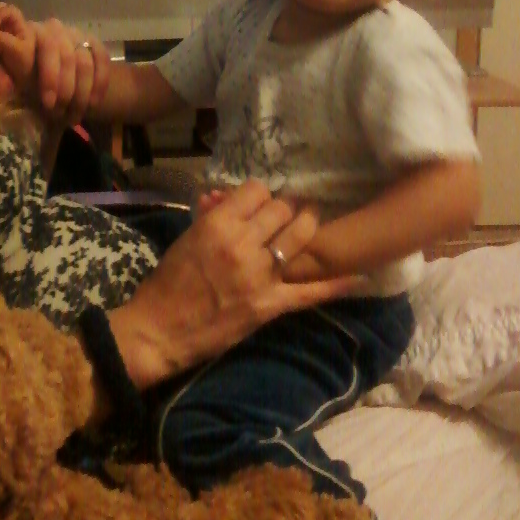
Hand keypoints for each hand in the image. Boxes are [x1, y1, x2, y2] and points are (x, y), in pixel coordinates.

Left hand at [0, 2, 110, 124]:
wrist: (64, 85)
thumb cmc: (30, 82)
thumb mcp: (11, 84)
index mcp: (24, 32)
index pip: (11, 17)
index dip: (6, 34)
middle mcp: (49, 27)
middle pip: (52, 47)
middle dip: (52, 80)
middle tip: (50, 107)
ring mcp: (74, 34)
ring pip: (79, 59)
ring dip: (76, 91)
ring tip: (70, 116)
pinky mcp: (94, 44)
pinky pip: (100, 61)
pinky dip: (98, 85)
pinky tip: (93, 105)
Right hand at [108, 180, 361, 388]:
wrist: (161, 329)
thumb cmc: (168, 282)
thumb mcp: (187, 238)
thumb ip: (214, 217)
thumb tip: (230, 199)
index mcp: (217, 224)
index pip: (256, 191)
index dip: (262, 194)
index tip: (263, 201)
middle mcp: (242, 244)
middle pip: (281, 209)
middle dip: (288, 208)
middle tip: (292, 212)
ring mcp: (259, 275)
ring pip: (300, 237)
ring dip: (309, 227)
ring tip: (313, 224)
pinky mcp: (269, 304)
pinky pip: (309, 290)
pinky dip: (335, 283)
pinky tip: (358, 276)